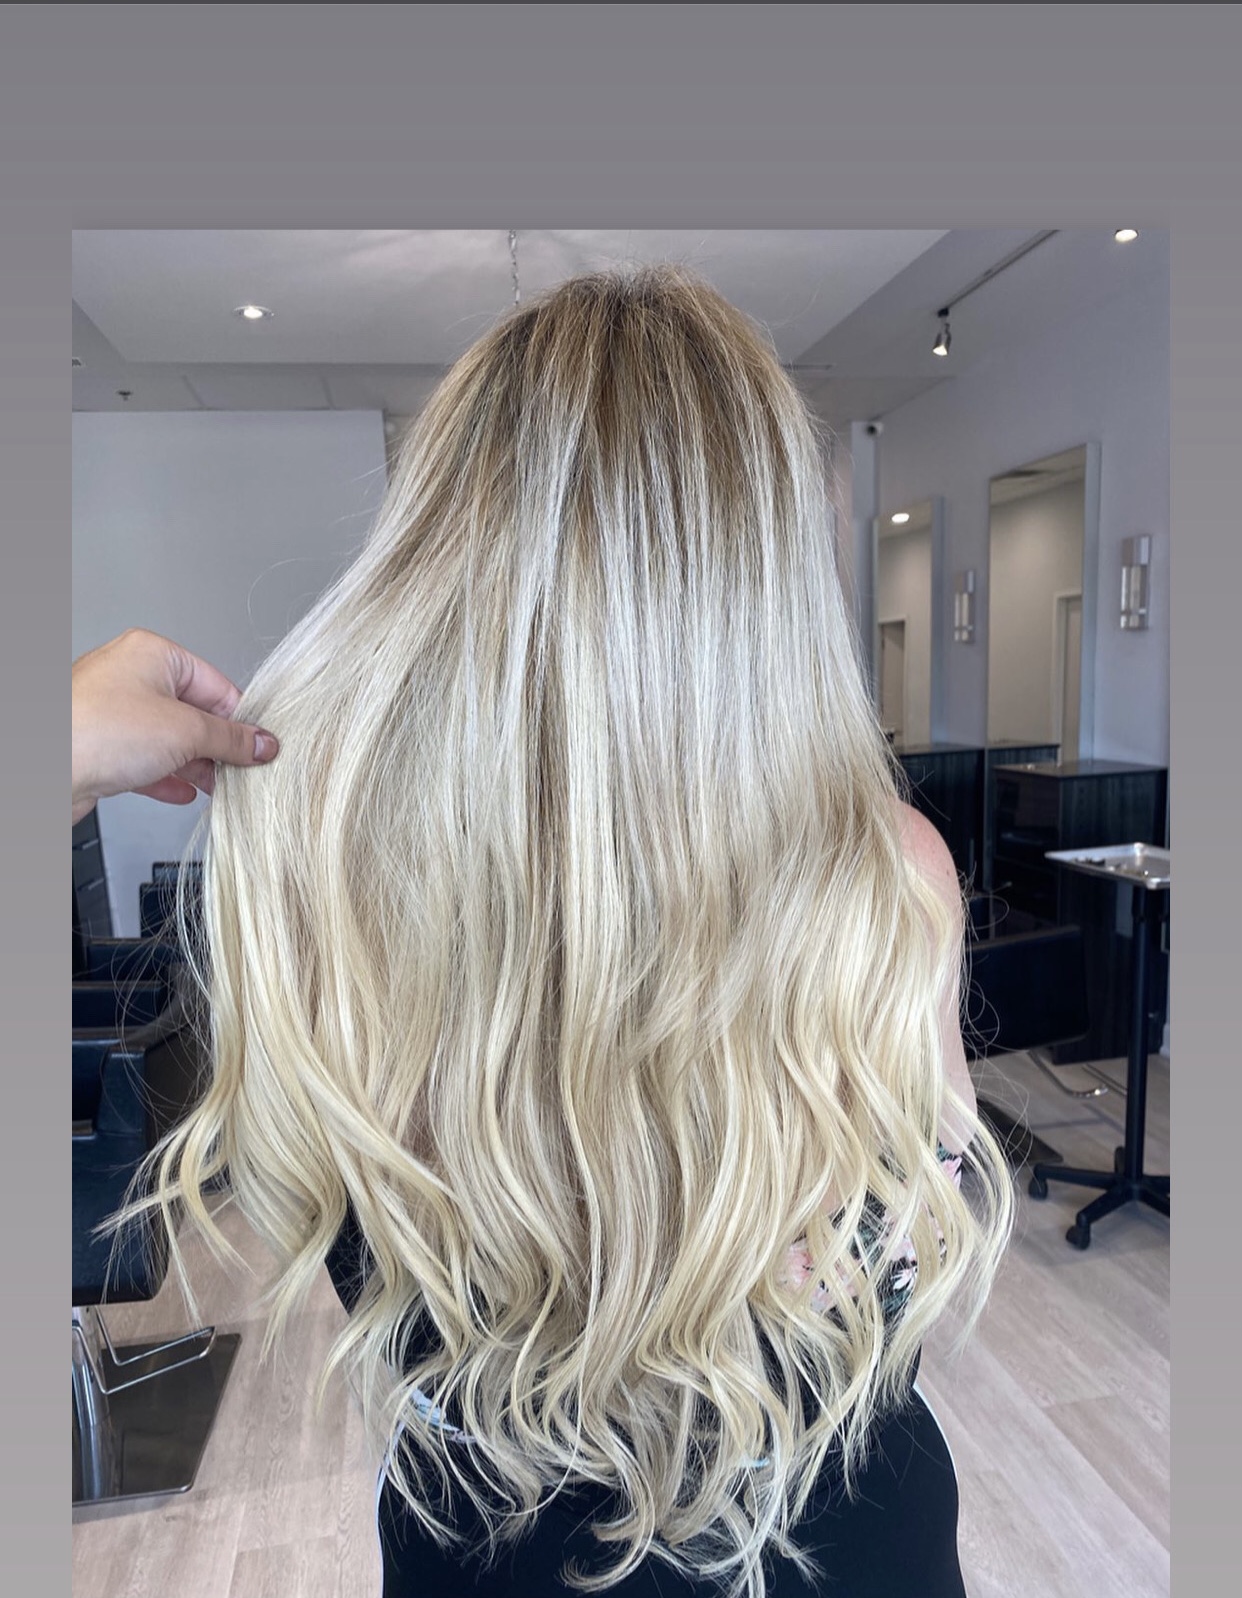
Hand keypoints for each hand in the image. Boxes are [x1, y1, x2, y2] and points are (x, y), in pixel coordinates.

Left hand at [72, 629, 278, 824]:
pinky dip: (167, 776)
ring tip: (217, 787)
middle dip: (218, 747)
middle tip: (242, 772)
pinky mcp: (101, 746)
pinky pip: (146, 759)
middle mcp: (132, 677)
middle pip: (194, 713)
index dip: (241, 720)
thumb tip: (263, 744)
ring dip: (196, 765)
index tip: (260, 748)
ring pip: (170, 739)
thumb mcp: (186, 731)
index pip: (218, 686)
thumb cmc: (96, 731)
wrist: (42, 768)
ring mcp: (113, 712)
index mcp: (154, 654)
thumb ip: (232, 739)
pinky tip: (183, 792)